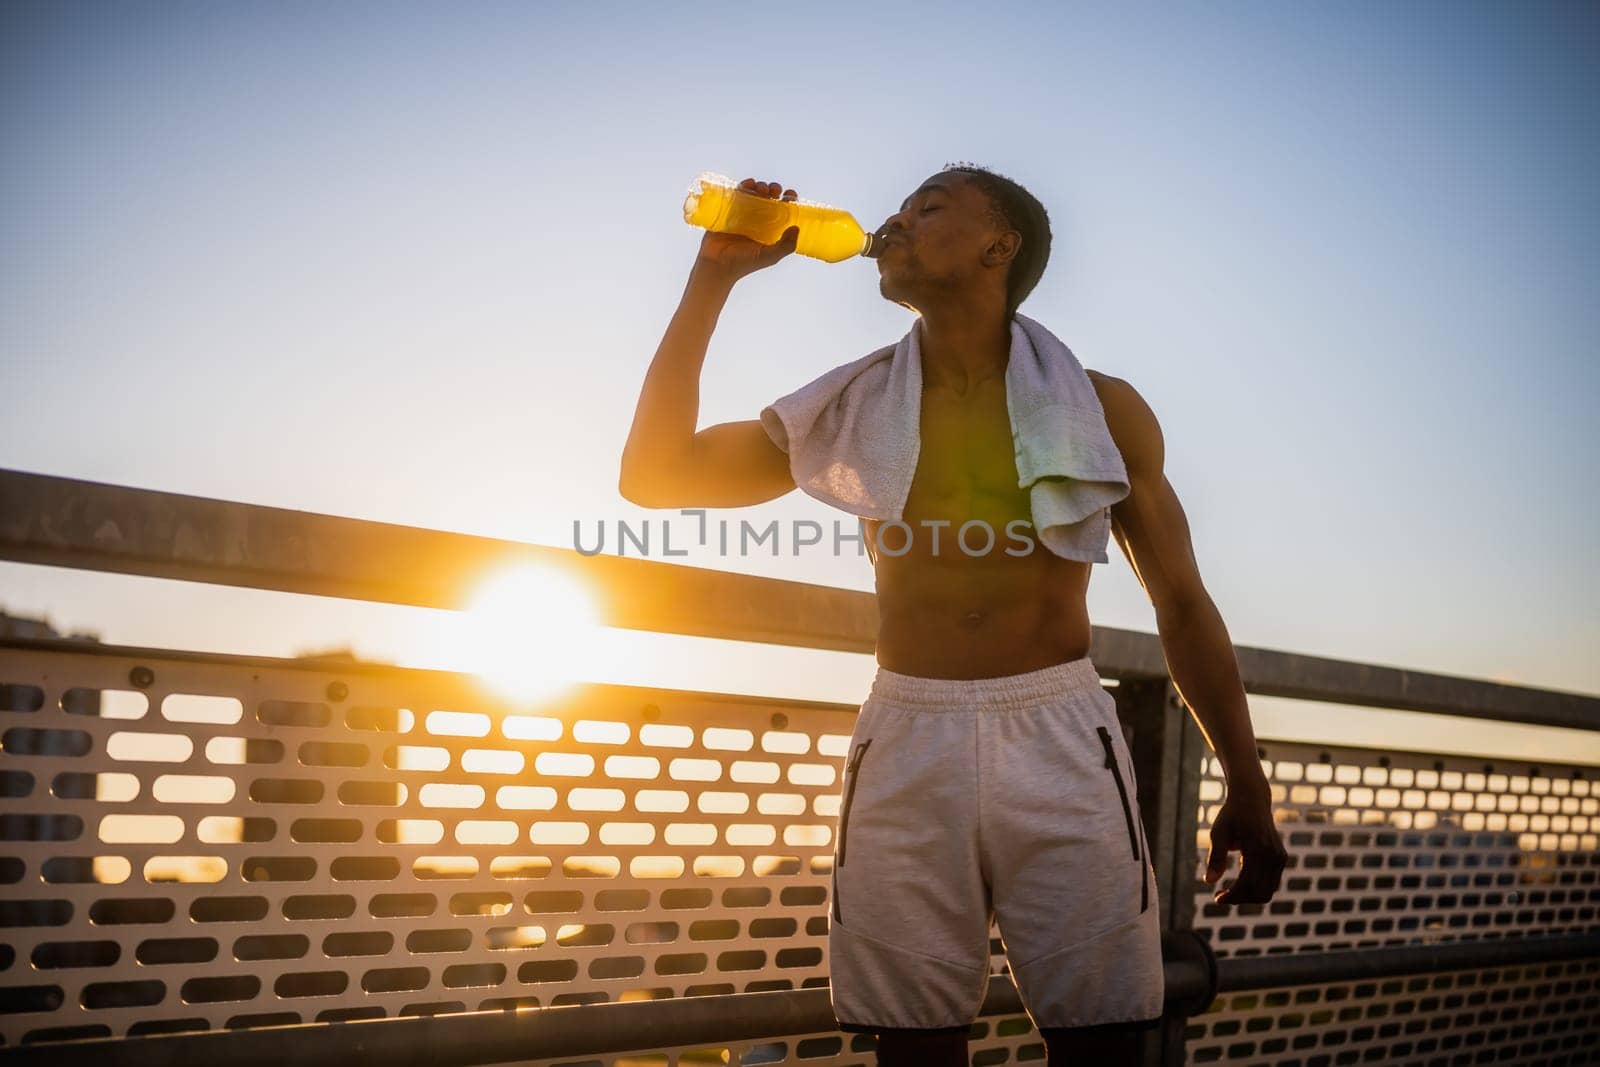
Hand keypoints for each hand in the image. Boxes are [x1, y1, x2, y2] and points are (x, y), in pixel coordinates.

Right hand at [693, 177, 799, 282]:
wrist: (718, 264)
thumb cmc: (744, 263)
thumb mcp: (770, 256)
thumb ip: (786, 246)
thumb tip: (796, 227)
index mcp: (771, 228)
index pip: (784, 209)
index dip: (789, 200)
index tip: (791, 195)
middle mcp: (759, 219)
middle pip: (770, 198)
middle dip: (774, 189)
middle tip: (774, 191)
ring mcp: (744, 213)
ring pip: (755, 193)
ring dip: (761, 186)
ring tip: (762, 189)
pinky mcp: (729, 209)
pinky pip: (738, 193)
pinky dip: (745, 185)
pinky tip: (749, 184)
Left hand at [1203, 777, 1286, 904]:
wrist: (1252, 798)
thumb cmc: (1231, 815)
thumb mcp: (1219, 833)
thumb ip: (1216, 857)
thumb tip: (1208, 881)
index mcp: (1258, 848)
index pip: (1248, 884)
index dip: (1233, 896)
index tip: (1217, 899)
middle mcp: (1273, 854)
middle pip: (1260, 892)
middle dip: (1240, 899)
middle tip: (1221, 896)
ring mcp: (1280, 856)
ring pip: (1268, 891)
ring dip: (1248, 896)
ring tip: (1228, 892)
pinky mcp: (1281, 857)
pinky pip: (1271, 882)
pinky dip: (1256, 887)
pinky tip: (1239, 882)